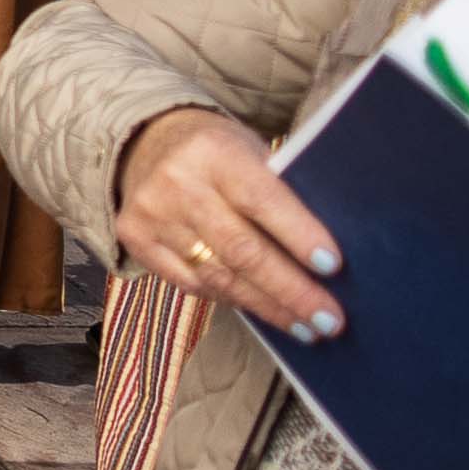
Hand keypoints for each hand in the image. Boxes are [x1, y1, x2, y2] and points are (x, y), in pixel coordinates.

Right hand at [106, 107, 347, 338]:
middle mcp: (177, 184)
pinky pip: (191, 284)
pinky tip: (262, 310)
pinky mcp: (135, 239)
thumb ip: (281, 194)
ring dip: (267, 306)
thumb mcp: (251, 151)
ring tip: (306, 327)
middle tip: (329, 319)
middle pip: (241, 249)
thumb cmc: (219, 153)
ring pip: (218, 274)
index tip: (332, 266)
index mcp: (213, 152)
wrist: (146, 142)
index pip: (261, 200)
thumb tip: (324, 259)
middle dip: (290, 290)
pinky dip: (232, 299)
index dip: (298, 235)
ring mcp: (151, 215)